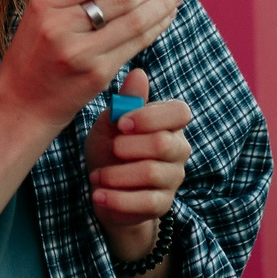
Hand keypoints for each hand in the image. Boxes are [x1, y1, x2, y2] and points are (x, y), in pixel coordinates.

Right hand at [0, 0, 186, 134]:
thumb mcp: (43, 14)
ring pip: (135, 22)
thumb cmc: (36, 53)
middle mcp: (61, 25)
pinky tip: (165, 18)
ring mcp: (81, 52)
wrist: (22, 102)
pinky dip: (156, 28)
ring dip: (160, 6)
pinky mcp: (98, 74)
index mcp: (46, 1)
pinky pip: (136, 44)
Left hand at [85, 68, 190, 262]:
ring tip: (97, 176)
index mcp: (170, 123)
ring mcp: (173, 178)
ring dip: (116, 175)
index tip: (121, 123)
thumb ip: (125, 102)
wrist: (104, 189)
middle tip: (110, 150)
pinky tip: (98, 194)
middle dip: (129, 147)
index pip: (179, 113)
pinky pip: (145, 202)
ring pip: (151, 173)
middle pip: (163, 144)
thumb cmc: (109, 148)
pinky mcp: (163, 204)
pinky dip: (117, 199)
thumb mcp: (110, 123)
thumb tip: (138, 73)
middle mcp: (178, 149)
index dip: (150, 117)